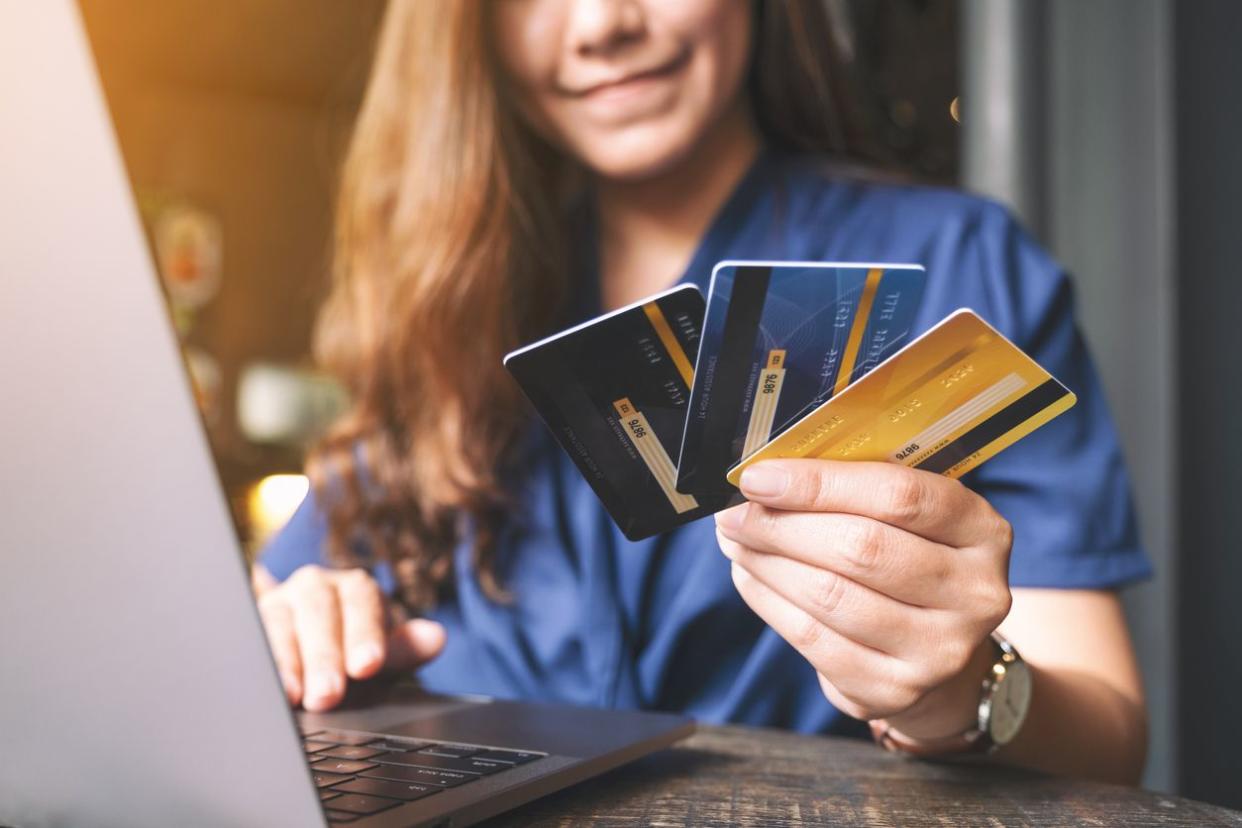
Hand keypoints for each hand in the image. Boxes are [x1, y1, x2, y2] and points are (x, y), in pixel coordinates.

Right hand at [252, 564, 445, 711]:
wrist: (316, 655)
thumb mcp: (381, 655)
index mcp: (355, 588)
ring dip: (287, 662)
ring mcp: (279, 603)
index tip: (368, 665)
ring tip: (295, 697)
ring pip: (279, 623)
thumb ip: (405, 649)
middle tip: (330, 694)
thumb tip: (436, 638)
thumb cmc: (354, 652)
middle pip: (318, 612)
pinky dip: (258, 666)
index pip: (361, 602)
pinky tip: (263, 690)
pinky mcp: (250, 625)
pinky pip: (250, 641)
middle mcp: (314, 587)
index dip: (364, 633)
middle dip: (324, 655)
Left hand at [715, 459, 1012, 736]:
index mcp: (982, 530)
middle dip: (781, 526)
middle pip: (860, 549)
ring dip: (767, 563)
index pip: (898, 496)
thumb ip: (855, 489)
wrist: (939, 652)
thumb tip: (766, 476)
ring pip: (830, 596)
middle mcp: (975, 593)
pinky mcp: (896, 690)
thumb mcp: (909, 518)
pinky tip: (749, 577)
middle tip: (735, 513)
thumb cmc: (909, 560)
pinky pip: (813, 640)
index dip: (819, 483)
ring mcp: (940, 649)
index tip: (758, 477)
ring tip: (735, 541)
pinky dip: (768, 602)